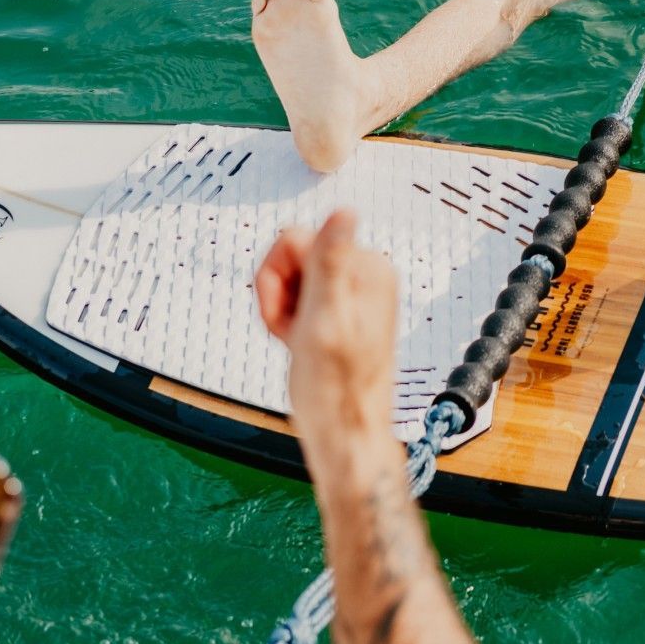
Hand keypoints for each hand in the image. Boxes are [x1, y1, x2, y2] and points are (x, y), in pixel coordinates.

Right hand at [256, 209, 396, 442]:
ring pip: (292, 279)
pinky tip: (300, 345)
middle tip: (293, 332)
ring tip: (297, 342)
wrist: (344, 432)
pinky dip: (290, 320)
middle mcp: (366, 274)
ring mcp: (354, 293)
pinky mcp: (342, 311)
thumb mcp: (325, 320)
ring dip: (283, 310)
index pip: (295, 238)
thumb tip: (345, 211)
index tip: (289, 313)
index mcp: (367, 267)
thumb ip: (331, 264)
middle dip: (279, 294)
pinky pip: (300, 298)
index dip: (277, 278)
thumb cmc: (335, 388)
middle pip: (292, 256)